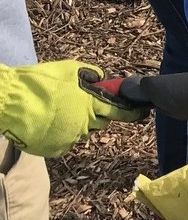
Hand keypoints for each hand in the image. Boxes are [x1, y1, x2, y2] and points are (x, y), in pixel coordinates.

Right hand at [0, 61, 144, 157]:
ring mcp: (71, 138)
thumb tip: (100, 78)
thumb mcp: (69, 69)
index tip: (142, 113)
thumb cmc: (40, 83)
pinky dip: (61, 135)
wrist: (12, 103)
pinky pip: (66, 142)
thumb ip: (89, 74)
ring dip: (76, 124)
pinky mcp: (56, 149)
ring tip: (56, 112)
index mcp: (91, 103)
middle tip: (78, 105)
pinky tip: (49, 124)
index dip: (132, 113)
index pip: (120, 111)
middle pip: (100, 122)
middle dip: (95, 114)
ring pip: (81, 131)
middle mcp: (85, 123)